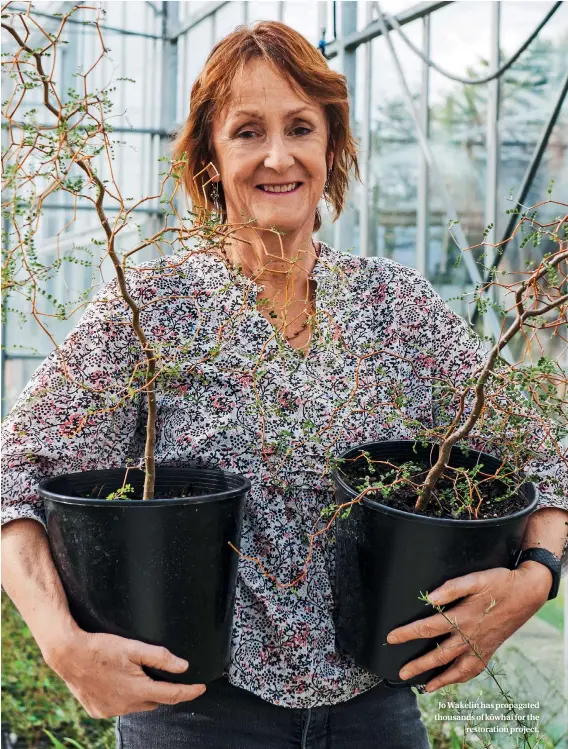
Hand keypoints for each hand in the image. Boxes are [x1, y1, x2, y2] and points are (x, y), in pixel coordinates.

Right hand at [46, 629, 206, 717]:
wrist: (68, 654)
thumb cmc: (101, 647)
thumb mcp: (134, 647)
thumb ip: (161, 657)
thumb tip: (184, 666)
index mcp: (137, 690)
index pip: (172, 695)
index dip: (190, 692)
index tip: (201, 688)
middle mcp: (125, 706)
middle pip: (154, 701)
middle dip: (163, 690)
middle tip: (164, 674)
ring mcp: (110, 711)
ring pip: (137, 705)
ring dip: (142, 694)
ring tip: (138, 675)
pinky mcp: (97, 711)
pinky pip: (119, 707)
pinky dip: (124, 698)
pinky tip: (118, 682)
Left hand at [386, 563, 551, 692]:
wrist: (527, 593)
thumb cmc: (500, 582)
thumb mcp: (476, 579)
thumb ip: (452, 588)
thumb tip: (431, 598)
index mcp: (462, 617)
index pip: (428, 628)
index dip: (408, 633)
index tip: (391, 638)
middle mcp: (469, 636)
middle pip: (439, 655)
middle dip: (418, 665)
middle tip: (402, 673)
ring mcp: (480, 646)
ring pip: (456, 669)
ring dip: (439, 679)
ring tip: (424, 687)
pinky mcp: (488, 650)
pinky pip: (473, 670)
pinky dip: (460, 678)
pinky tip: (451, 681)